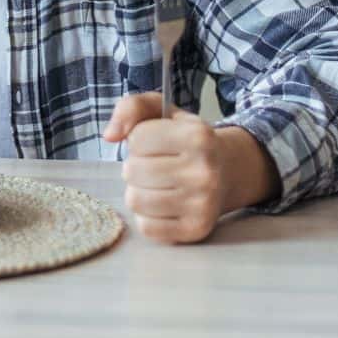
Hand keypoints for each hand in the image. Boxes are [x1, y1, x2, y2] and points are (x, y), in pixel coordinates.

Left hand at [103, 92, 242, 244]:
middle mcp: (204, 172)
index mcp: (198, 136)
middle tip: (155, 165)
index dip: (139, 139)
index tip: (155, 142)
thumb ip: (132, 107)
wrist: (228, 172)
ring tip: (156, 183)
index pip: (137, 138)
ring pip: (135, 200)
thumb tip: (109, 135)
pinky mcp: (196, 230)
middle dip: (136, 165)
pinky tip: (162, 204)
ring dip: (138, 190)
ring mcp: (202, 204)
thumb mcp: (164, 111)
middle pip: (133, 170)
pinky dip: (147, 215)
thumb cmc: (187, 140)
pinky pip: (146, 226)